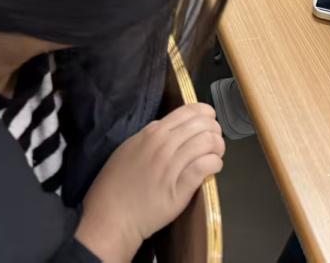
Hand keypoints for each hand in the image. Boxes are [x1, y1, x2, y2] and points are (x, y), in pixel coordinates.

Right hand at [75, 103, 224, 262]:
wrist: (112, 216)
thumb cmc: (116, 184)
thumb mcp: (128, 148)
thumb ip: (149, 136)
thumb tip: (167, 126)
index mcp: (153, 132)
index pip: (189, 111)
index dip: (206, 114)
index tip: (209, 123)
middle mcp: (164, 144)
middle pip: (203, 125)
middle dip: (215, 131)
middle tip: (214, 142)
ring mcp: (172, 165)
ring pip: (207, 142)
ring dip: (217, 147)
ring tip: (215, 156)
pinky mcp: (181, 187)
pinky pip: (206, 166)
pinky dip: (215, 163)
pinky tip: (213, 168)